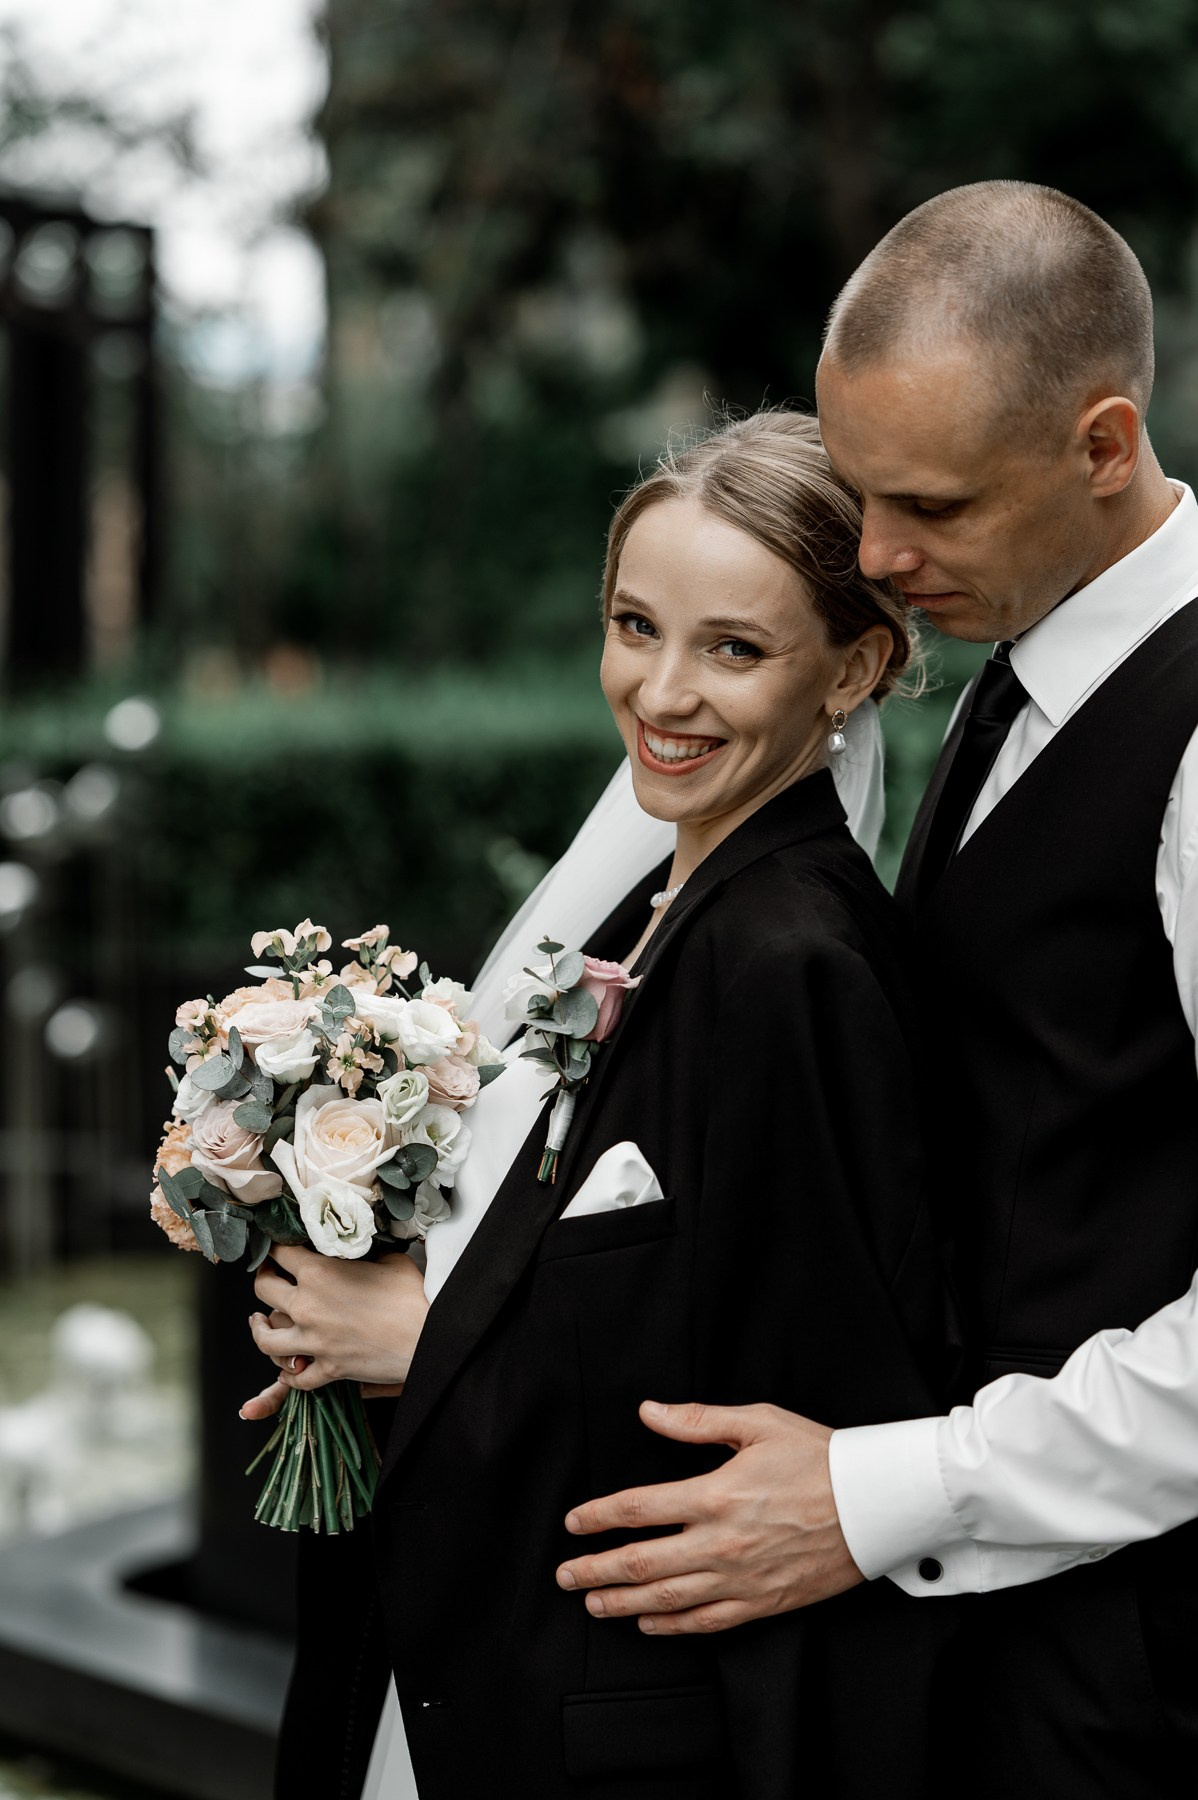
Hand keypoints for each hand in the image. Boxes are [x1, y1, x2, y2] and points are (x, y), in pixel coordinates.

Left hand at [239, 1245, 427, 1417]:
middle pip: (263, 1289)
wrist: (427, 1339)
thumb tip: (359, 1248)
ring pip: (265, 1338)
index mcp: (319, 1273)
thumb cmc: (412, 1297)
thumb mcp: (389, 1260)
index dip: (276, 1246)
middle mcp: (307, 1306)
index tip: (278, 1246)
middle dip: (264, 1278)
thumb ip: (364, 1253)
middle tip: (269, 1275)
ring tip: (259, 1321)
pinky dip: (290, 1374)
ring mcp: (313, 1341)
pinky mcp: (327, 1368)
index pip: (280, 1253)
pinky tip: (289, 1367)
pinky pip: (296, 1377)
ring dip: (259, 1329)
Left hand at [555, 1400, 862, 1633]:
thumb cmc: (819, 1457)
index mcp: (715, 1494)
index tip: (574, 1523)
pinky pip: (707, 1621)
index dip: (598, 1517)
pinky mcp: (763, 1602)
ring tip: (593, 1602)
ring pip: (667, 1599)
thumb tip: (650, 1412)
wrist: (875, 1503)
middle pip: (641, 1562)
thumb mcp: (758, 1423)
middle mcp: (721, 1542)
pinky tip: (648, 1623)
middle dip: (596, 1569)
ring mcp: (741, 1578)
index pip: (638, 1509)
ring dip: (622, 1602)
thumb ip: (697, 1421)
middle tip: (565, 1575)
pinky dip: (672, 1625)